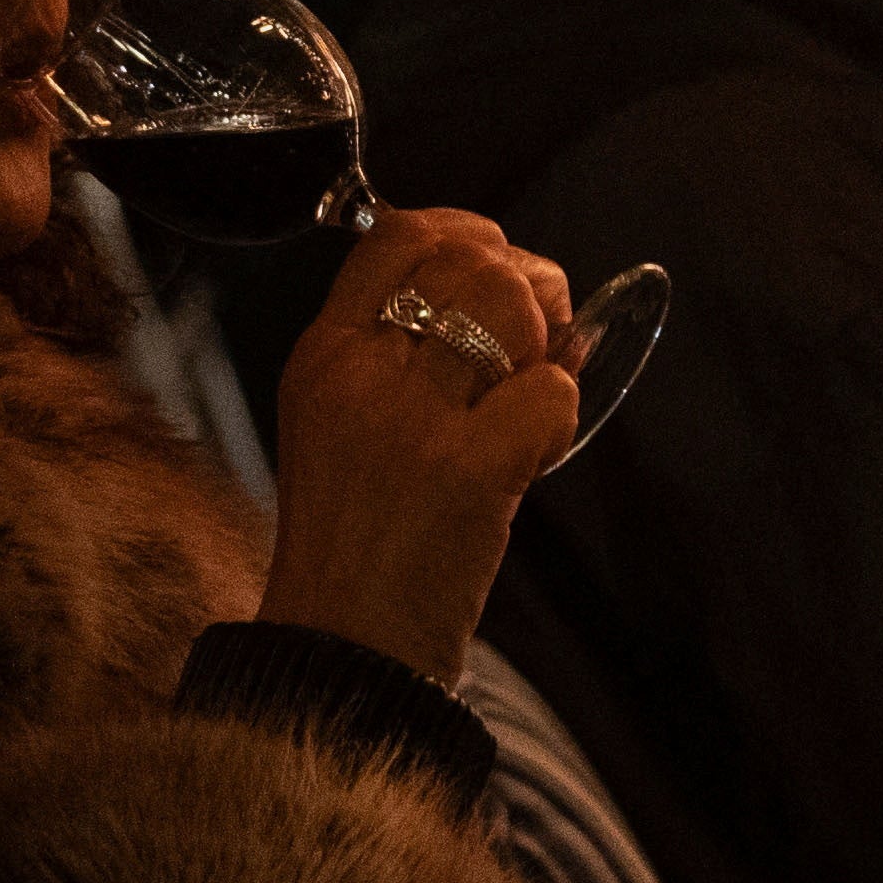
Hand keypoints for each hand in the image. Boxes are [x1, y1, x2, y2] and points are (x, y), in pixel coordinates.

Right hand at [259, 203, 580, 682]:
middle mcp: (359, 374)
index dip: (468, 231)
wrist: (341, 650)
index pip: (396, 236)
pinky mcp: (466, 469)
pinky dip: (559, 414)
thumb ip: (398, 356)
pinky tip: (534, 455)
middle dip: (527, 284)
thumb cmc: (357, 545)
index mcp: (322, 356)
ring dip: (546, 341)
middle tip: (541, 340)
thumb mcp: (339, 424)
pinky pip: (546, 390)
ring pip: (507, 305)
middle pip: (467, 260)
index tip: (500, 261)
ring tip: (531, 394)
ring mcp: (410, 418)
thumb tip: (508, 295)